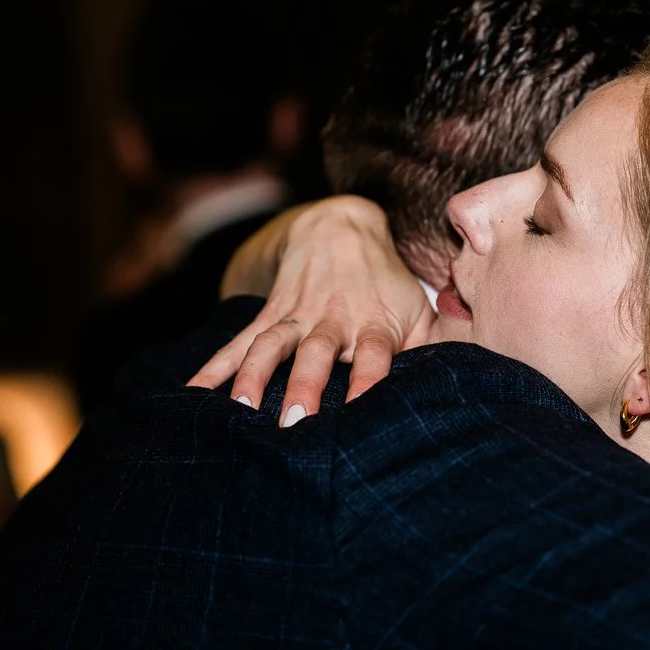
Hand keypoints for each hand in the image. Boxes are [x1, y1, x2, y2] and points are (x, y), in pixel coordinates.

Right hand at [186, 195, 433, 425]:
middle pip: (317, 353)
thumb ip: (434, 345)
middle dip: (304, 386)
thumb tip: (458, 380)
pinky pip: (237, 342)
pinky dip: (213, 366)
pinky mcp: (269, 315)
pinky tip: (191, 393)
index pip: (376, 355)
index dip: (372, 381)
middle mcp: (333, 321)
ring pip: (271, 344)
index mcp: (374, 324)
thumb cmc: (386, 283)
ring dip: (252, 376)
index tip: (365, 410)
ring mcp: (296, 316)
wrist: (340, 226)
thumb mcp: (417, 307)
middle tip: (294, 422)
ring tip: (237, 410)